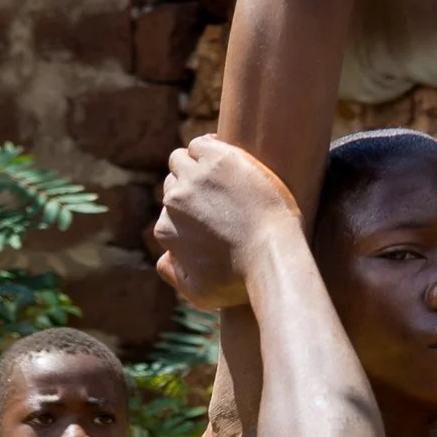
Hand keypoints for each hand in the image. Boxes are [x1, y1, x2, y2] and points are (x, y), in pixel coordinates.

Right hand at [151, 135, 298, 313]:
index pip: (168, 211)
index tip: (209, 212)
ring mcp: (194, 177)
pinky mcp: (218, 158)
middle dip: (190, 187)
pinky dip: (209, 145)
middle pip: (173, 183)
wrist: (271, 255)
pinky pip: (201, 143)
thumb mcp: (199, 293)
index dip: (187, 211)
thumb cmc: (240, 280)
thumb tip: (165, 256)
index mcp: (166, 229)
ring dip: (196, 163)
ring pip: (182, 159)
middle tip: (218, 192)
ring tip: (221, 171)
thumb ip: (174, 275)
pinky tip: (227, 153)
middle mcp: (174, 201)